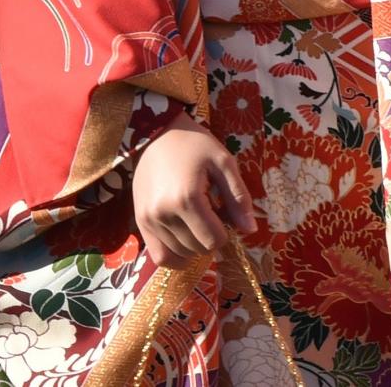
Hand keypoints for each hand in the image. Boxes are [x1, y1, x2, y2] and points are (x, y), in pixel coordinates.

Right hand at [132, 116, 253, 270]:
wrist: (157, 135)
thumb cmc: (196, 145)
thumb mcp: (224, 163)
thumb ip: (239, 197)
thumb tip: (251, 230)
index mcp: (188, 199)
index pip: (214, 240)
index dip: (227, 232)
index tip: (227, 214)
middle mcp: (164, 214)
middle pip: (197, 249)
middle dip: (212, 237)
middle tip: (214, 214)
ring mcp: (148, 221)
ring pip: (179, 254)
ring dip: (194, 245)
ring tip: (199, 220)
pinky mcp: (139, 223)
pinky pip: (159, 257)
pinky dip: (175, 255)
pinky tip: (185, 238)